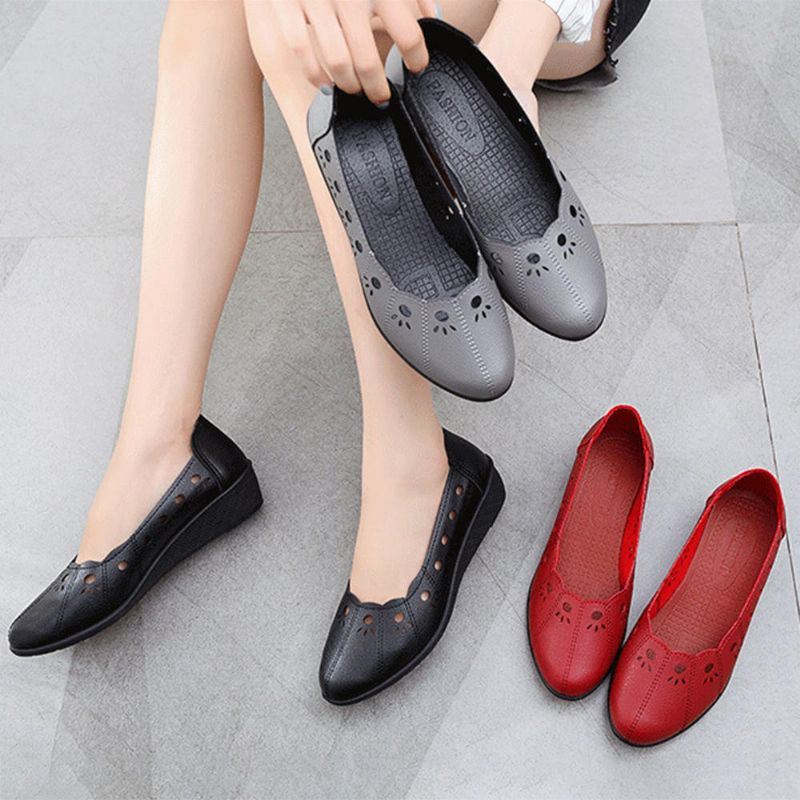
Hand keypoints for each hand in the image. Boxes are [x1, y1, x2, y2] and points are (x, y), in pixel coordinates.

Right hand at [270, 0, 436, 103]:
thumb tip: (434, 17)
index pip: (408, 35)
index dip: (417, 59)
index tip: (416, 68)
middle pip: (369, 62)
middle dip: (377, 88)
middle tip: (381, 96)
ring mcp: (317, 2)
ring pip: (338, 63)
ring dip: (349, 85)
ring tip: (355, 90)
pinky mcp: (288, 4)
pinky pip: (302, 51)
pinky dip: (315, 74)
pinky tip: (325, 82)